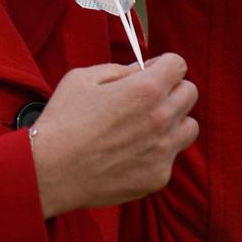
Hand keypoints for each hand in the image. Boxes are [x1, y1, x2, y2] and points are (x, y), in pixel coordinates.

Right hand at [30, 54, 198, 218]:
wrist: (52, 169)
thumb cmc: (64, 119)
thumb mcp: (83, 78)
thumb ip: (118, 70)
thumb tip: (140, 71)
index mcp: (145, 89)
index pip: (178, 64)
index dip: (163, 64)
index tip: (150, 71)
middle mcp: (162, 118)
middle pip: (190, 92)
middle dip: (171, 88)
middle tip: (147, 96)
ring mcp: (163, 151)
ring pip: (190, 126)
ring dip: (173, 120)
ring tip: (145, 124)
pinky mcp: (158, 176)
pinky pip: (171, 156)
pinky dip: (157, 150)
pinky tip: (131, 151)